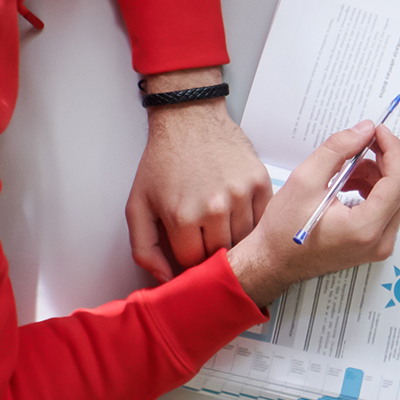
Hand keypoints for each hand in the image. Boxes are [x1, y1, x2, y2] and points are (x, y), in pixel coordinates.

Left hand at [125, 74, 272, 281]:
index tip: (188, 248)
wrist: (190, 119)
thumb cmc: (164, 161)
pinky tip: (239, 212)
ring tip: (221, 225)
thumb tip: (166, 280)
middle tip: (205, 237)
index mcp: (182, 217)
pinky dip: (253, 221)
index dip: (189, 258)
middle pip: (222, 254)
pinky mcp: (260, 181)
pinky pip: (262, 219)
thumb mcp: (137, 206)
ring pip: (245, 240)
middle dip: (211, 250)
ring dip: (234, 238)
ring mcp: (241, 194)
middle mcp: (215, 208)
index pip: (194, 262)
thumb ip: (144, 250)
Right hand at [227, 120, 399, 309]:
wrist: (271, 262)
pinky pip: (384, 208)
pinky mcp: (373, 245)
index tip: (378, 131)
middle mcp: (379, 242)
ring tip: (344, 170)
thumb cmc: (282, 231)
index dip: (392, 149)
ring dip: (374, 175)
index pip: (398, 181)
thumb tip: (366, 130)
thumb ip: (339, 149)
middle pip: (398, 188)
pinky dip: (370, 189)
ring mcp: (378, 247)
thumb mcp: (306, 179)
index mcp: (365, 228)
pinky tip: (346, 184)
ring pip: (392, 196)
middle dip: (382, 160)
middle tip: (360, 144)